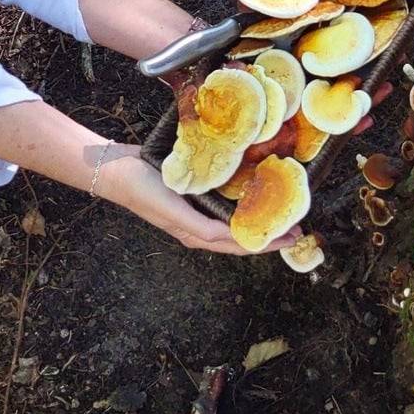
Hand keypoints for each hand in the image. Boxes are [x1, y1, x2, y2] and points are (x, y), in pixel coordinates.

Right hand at [98, 144, 299, 256]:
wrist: (116, 169)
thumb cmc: (144, 192)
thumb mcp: (175, 213)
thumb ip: (201, 228)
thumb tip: (231, 237)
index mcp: (197, 235)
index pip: (241, 244)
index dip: (268, 243)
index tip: (295, 236)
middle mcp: (199, 225)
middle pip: (241, 234)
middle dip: (269, 232)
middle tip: (297, 224)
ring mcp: (195, 208)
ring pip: (233, 217)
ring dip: (256, 215)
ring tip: (279, 206)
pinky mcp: (191, 191)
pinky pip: (222, 199)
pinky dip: (239, 197)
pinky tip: (250, 185)